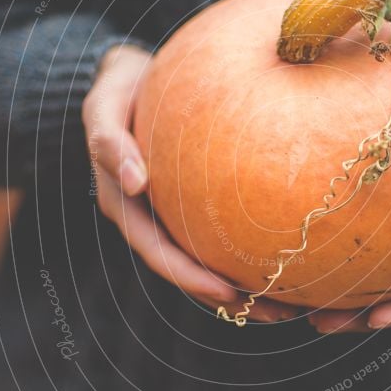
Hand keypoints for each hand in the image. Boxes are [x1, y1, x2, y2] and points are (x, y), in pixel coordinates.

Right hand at [83, 44, 297, 322]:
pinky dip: (246, 248)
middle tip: (275, 313)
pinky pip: (219, 229)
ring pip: (207, 258)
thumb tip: (136, 184)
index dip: (191, 277)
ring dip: (245, 285)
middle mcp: (149, 217)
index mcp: (124, 205)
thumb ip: (109, 142)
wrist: (133, 76)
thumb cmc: (117, 88)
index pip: (158, 252)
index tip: (229, 293)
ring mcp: (171, 212)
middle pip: (189, 268)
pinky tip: (283, 255)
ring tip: (288, 304)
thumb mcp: (102, 107)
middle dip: (229, 296)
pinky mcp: (192, 201)